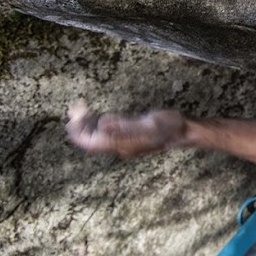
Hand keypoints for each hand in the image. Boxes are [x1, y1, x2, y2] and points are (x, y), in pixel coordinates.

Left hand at [66, 100, 186, 157]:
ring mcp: (124, 143)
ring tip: (79, 109)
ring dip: (86, 125)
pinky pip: (105, 134)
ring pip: (97, 137)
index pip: (91, 143)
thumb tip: (102, 124)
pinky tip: (94, 116)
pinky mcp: (128, 138)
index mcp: (122, 144)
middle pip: (91, 141)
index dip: (77, 133)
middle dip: (79, 127)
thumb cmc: (169, 126)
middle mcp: (120, 146)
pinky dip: (96, 125)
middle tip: (73, 109)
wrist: (184, 132)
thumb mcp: (148, 123)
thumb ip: (125, 126)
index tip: (71, 118)